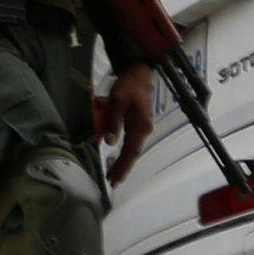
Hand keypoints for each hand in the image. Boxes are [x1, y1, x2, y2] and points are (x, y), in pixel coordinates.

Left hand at [95, 66, 155, 181]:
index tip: (115, 179)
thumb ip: (114, 121)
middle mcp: (144, 130)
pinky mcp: (137, 124)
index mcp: (141, 126)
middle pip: (132, 153)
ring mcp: (142, 127)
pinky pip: (130, 141)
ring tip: (113, 174)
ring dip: (122, 161)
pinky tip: (118, 158)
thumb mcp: (118, 101)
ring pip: (131, 148)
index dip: (122, 166)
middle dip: (122, 168)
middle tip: (112, 182)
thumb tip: (109, 142)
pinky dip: (124, 151)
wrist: (138, 73)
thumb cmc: (128, 85)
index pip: (131, 151)